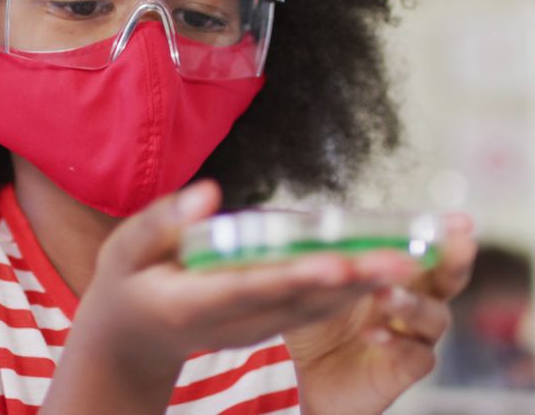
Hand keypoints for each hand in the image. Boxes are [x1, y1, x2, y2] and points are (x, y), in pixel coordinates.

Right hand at [43, 180, 417, 413]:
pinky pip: (315, 309)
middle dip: (352, 281)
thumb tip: (210, 193)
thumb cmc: (126, 284)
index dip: (295, 277)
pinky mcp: (268, 323)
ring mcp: (253, 328)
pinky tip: (385, 268)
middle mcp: (233, 321)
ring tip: (410, 260)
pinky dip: (352, 290)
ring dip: (364, 287)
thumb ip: (163, 222)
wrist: (131, 341)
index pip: (251, 287)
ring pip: (316, 309)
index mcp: (193, 303)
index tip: (335, 264)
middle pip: (299, 301)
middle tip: (402, 261)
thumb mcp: (124, 250)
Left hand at [282, 215, 476, 414]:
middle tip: (461, 245)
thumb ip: (320, 258)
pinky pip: (416, 355)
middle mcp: (415, 301)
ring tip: (383, 294)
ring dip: (410, 302)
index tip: (461, 222)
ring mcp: (415, 335)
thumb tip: (309, 224)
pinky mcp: (407, 368)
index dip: (443, 233)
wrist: (310, 375)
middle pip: (448, 278)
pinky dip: (396, 342)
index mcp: (396, 272)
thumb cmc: (317, 322)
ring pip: (434, 316)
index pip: (424, 247)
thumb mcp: (312, 284)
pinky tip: (372, 334)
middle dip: (456, 259)